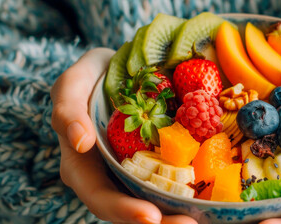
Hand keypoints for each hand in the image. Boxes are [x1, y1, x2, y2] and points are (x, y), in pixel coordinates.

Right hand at [51, 48, 196, 223]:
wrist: (116, 70)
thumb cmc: (90, 78)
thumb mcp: (72, 84)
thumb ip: (67, 110)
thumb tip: (80, 142)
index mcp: (83, 167)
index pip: (100, 198)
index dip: (123, 211)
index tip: (151, 216)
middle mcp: (109, 178)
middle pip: (132, 210)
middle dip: (160, 222)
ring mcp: (134, 173)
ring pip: (154, 203)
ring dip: (176, 215)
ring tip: (204, 219)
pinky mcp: (156, 164)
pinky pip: (171, 183)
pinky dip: (190, 194)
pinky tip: (212, 198)